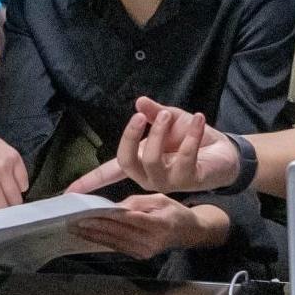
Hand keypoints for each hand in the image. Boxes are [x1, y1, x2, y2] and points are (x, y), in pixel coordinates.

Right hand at [68, 97, 238, 194]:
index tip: (68, 193)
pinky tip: (198, 119)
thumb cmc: (193, 138)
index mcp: (140, 164)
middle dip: (131, 137)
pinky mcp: (190, 180)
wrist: (226, 152)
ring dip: (159, 133)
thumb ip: (155, 113)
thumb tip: (139, 101)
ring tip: (169, 115)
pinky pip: (185, 157)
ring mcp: (169, 182)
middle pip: (127, 163)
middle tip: (141, 116)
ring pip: (152, 160)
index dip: (89, 182)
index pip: (109, 173)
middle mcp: (150, 177)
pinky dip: (191, 133)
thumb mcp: (171, 120)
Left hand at [77, 194, 205, 259]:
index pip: (128, 220)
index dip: (106, 218)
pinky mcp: (141, 256)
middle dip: (94, 227)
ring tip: (75, 229)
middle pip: (118, 233)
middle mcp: (152, 241)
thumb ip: (139, 202)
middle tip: (73, 221)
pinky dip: (102, 241)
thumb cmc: (175, 211)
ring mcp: (146, 251)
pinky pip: (119, 248)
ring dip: (93, 236)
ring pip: (115, 242)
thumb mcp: (162, 199)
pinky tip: (89, 236)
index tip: (88, 214)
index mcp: (160, 224)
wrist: (190, 233)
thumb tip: (116, 207)